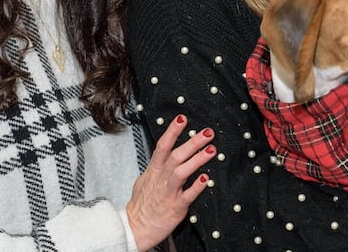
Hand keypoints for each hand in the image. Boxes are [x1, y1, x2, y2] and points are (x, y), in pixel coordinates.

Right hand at [125, 115, 215, 251]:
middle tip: (208, 132)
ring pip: (181, 172)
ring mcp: (168, 192)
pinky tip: (206, 178)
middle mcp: (161, 179)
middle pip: (176, 156)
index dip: (172, 131)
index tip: (182, 118)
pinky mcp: (176, 207)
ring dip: (197, 159)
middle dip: (192, 142)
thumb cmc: (141, 204)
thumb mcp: (145, 180)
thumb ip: (156, 166)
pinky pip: (187, 195)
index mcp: (153, 170)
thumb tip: (165, 154)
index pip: (162, 146)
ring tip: (211, 149)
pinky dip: (196, 186)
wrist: (136, 228)